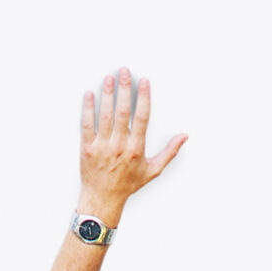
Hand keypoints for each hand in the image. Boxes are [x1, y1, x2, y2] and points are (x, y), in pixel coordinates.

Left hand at [76, 67, 186, 227]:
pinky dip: (87, 108)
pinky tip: (89, 94)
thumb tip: (184, 136)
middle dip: (124, 88)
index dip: (143, 97)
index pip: (142, 117)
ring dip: (107, 94)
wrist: (103, 199)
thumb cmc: (128, 185)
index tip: (144, 81)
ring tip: (109, 77)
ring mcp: (102, 146)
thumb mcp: (153, 170)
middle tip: (124, 71)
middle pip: (122, 111)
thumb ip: (169, 152)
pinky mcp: (87, 148)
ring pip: (105, 115)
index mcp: (136, 148)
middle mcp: (119, 145)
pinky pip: (86, 124)